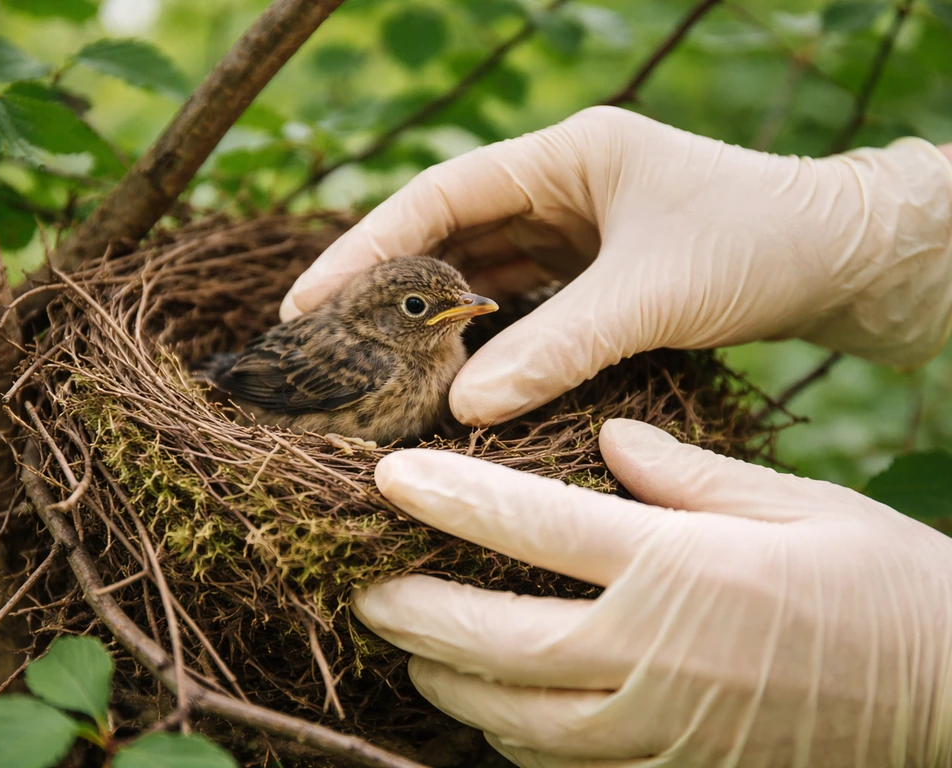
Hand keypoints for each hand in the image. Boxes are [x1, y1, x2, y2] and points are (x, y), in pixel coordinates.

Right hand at [281, 107, 951, 426]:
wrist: (843, 261)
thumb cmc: (760, 244)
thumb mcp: (652, 294)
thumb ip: (557, 348)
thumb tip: (462, 405)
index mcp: (564, 156)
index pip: (439, 197)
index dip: (365, 247)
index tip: (306, 300)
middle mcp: (559, 189)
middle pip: (447, 237)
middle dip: (386, 289)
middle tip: (321, 344)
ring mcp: (574, 234)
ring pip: (479, 276)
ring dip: (432, 319)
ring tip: (370, 367)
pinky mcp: (593, 276)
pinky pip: (520, 307)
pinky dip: (483, 339)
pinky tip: (449, 373)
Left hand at [353, 419, 951, 766]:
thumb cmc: (883, 583)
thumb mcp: (795, 503)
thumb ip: (686, 472)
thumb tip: (608, 437)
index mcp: (679, 569)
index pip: (530, 527)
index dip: (448, 497)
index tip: (390, 476)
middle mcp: (652, 655)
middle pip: (493, 640)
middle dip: (414, 611)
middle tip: (366, 584)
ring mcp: (657, 728)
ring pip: (512, 717)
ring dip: (448, 678)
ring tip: (411, 643)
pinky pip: (560, 762)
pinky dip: (506, 732)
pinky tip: (488, 703)